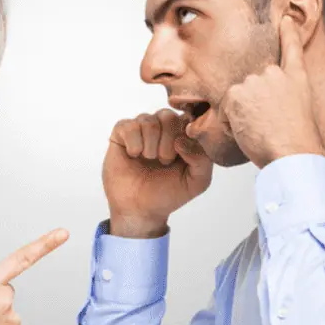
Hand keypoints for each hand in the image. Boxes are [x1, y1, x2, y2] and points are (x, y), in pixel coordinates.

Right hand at [103, 109, 213, 237]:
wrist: (140, 209)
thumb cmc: (169, 192)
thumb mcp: (198, 181)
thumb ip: (202, 159)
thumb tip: (182, 140)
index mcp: (183, 133)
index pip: (189, 117)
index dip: (185, 135)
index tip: (181, 155)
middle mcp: (162, 126)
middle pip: (168, 116)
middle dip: (167, 143)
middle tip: (164, 161)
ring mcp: (142, 127)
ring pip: (148, 121)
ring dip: (150, 146)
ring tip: (149, 160)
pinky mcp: (122, 132)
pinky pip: (129, 126)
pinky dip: (134, 144)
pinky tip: (134, 155)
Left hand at [219, 16, 324, 167]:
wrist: (293, 151)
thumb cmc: (298, 141)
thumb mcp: (301, 111)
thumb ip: (284, 97)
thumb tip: (269, 101)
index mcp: (296, 77)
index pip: (291, 48)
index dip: (289, 32)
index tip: (286, 19)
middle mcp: (274, 74)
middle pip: (252, 85)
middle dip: (252, 104)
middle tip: (267, 125)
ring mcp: (255, 81)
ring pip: (237, 97)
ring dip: (241, 115)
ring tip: (260, 130)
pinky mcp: (237, 93)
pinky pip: (225, 110)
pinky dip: (231, 123)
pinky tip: (248, 132)